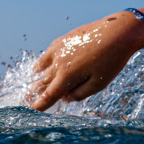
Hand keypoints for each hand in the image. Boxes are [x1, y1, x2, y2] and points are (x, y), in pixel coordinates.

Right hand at [29, 13, 143, 110]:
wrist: (118, 31)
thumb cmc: (111, 60)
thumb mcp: (99, 83)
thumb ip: (80, 94)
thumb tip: (65, 98)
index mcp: (67, 75)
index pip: (49, 95)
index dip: (39, 105)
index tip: (31, 111)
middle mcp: (59, 62)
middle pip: (42, 82)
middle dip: (34, 94)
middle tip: (25, 102)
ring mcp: (59, 49)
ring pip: (42, 67)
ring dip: (37, 78)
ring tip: (31, 86)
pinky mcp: (63, 39)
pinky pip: (47, 53)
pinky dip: (42, 62)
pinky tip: (40, 66)